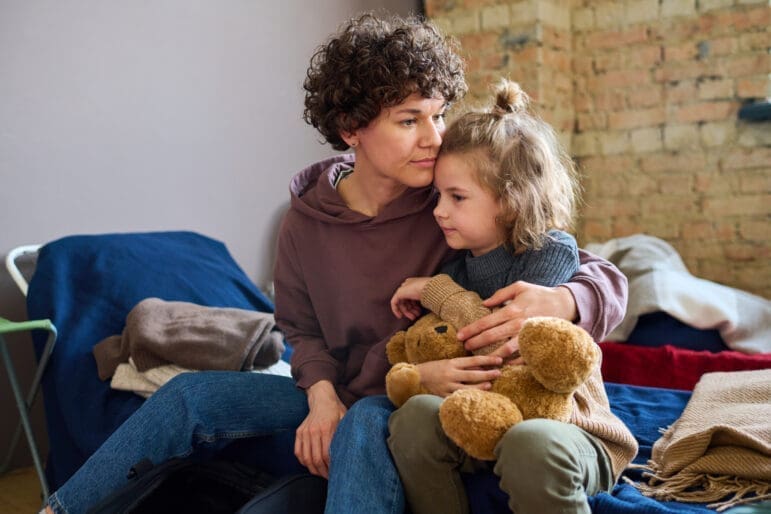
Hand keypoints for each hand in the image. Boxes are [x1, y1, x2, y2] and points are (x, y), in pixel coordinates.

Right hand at [295, 380, 346, 477]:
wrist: (321, 398)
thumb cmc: (336, 410)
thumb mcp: (345, 419)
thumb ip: (345, 434)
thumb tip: (350, 451)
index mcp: (326, 428)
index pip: (326, 454)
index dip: (330, 467)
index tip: (336, 473)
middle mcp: (313, 431)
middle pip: (315, 459)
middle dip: (322, 472)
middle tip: (329, 478)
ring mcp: (304, 432)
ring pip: (305, 458)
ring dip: (313, 469)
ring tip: (321, 474)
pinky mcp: (299, 432)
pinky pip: (298, 452)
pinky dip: (303, 462)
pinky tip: (311, 465)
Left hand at [390, 277, 430, 319]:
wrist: (431, 289)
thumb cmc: (433, 292)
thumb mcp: (428, 296)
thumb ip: (423, 300)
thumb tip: (422, 308)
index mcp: (415, 283)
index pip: (412, 296)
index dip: (415, 306)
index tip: (419, 312)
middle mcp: (408, 284)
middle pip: (407, 300)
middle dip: (411, 309)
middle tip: (415, 316)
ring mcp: (403, 288)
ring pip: (402, 302)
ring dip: (406, 312)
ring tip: (413, 318)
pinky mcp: (399, 292)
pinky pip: (394, 302)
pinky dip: (396, 310)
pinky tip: (400, 316)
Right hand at [416, 355, 502, 396]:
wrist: (417, 376)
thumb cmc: (434, 368)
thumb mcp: (448, 362)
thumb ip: (463, 365)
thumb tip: (481, 368)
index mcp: (452, 363)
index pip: (473, 360)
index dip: (487, 360)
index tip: (499, 360)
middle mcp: (450, 374)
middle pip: (472, 374)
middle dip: (487, 374)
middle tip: (498, 373)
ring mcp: (447, 386)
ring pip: (466, 388)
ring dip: (480, 387)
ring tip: (490, 385)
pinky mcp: (443, 395)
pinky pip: (457, 398)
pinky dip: (467, 398)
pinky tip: (475, 399)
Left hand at [457, 282, 576, 354]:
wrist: (565, 303)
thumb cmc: (539, 294)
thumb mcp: (519, 287)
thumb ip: (500, 294)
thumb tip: (484, 303)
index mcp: (512, 310)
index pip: (486, 322)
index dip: (471, 330)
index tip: (460, 336)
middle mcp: (518, 323)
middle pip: (492, 336)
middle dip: (475, 343)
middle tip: (464, 348)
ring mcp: (528, 335)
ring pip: (506, 350)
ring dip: (491, 356)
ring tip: (479, 360)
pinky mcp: (538, 343)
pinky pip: (524, 357)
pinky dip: (512, 363)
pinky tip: (502, 365)